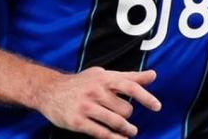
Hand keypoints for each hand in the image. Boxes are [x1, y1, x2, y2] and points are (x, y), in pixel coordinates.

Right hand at [37, 66, 160, 137]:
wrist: (50, 91)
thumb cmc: (82, 82)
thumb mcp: (103, 75)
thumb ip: (129, 77)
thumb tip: (153, 75)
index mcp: (103, 78)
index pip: (129, 86)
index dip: (145, 96)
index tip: (157, 106)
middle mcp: (95, 91)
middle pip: (124, 109)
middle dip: (128, 115)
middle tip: (127, 117)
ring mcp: (86, 106)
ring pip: (115, 122)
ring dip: (127, 130)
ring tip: (131, 131)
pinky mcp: (78, 122)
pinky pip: (101, 133)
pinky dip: (114, 138)